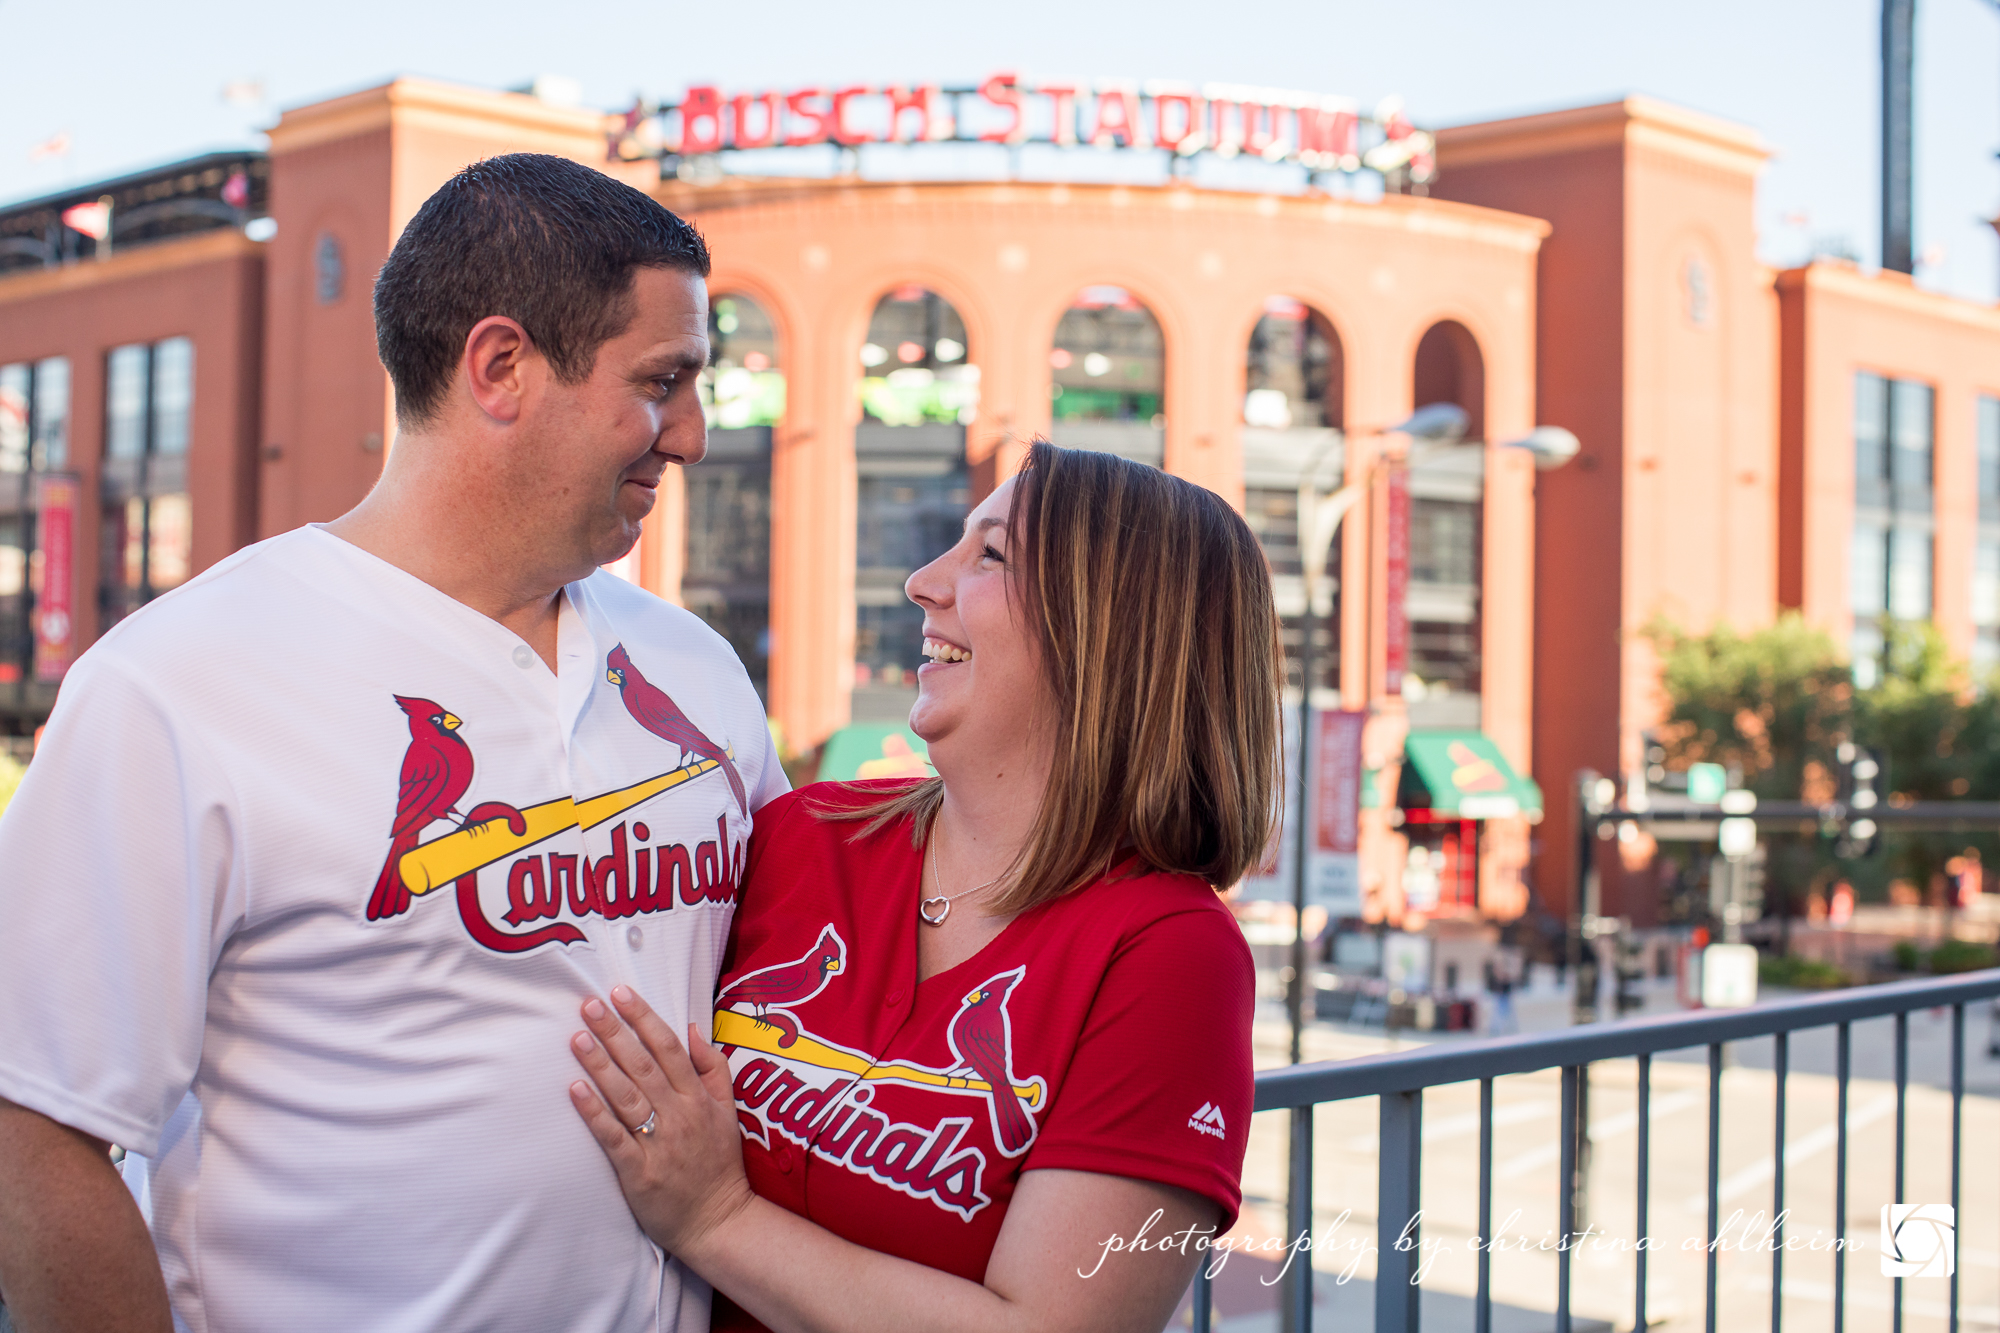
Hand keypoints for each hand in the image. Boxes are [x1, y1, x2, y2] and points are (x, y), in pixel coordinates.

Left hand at [569, 986, 754, 1258]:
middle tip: (590, 1005)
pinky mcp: (638, 1172)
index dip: (644, 1018)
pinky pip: (613, 1138)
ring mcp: (659, 1144)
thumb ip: (713, 1068)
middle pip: (643, 1066)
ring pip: (627, 1096)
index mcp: (699, 1098)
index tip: (622, 992)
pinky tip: (575, 1091)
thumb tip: (693, 1028)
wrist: (718, 1220)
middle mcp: (680, 1115)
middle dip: (615, 1032)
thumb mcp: (729, 1111)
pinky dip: (594, 1114)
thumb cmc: (719, 1164)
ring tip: (577, 1038)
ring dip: (601, 1065)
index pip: (669, 1048)